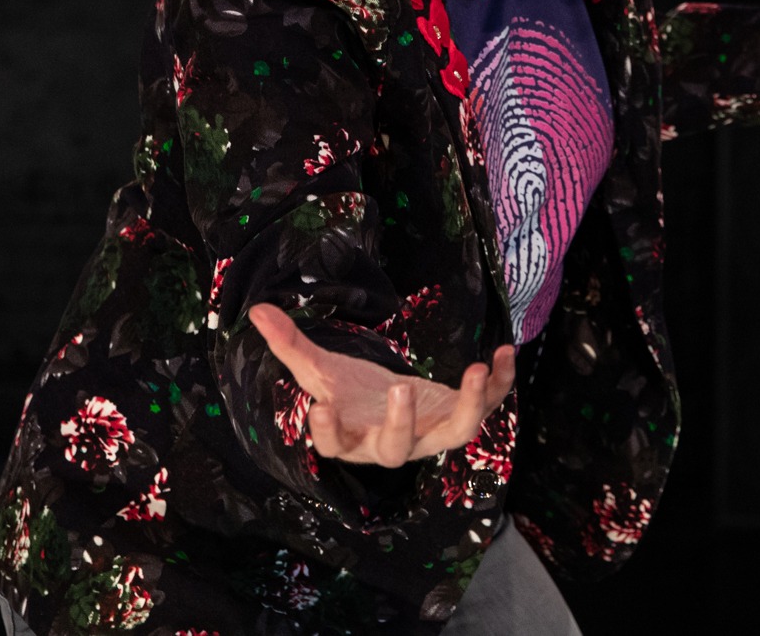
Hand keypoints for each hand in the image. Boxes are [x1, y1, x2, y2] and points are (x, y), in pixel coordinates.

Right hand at [248, 302, 516, 466]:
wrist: (392, 407)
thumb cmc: (353, 394)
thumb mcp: (322, 369)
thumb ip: (290, 345)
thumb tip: (255, 310)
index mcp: (351, 436)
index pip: (333, 445)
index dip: (325, 432)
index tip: (318, 406)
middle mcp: (392, 444)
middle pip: (397, 450)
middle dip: (401, 423)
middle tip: (401, 389)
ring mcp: (431, 433)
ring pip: (456, 434)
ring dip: (468, 404)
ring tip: (473, 368)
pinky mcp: (459, 415)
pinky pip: (486, 404)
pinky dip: (498, 381)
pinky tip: (504, 351)